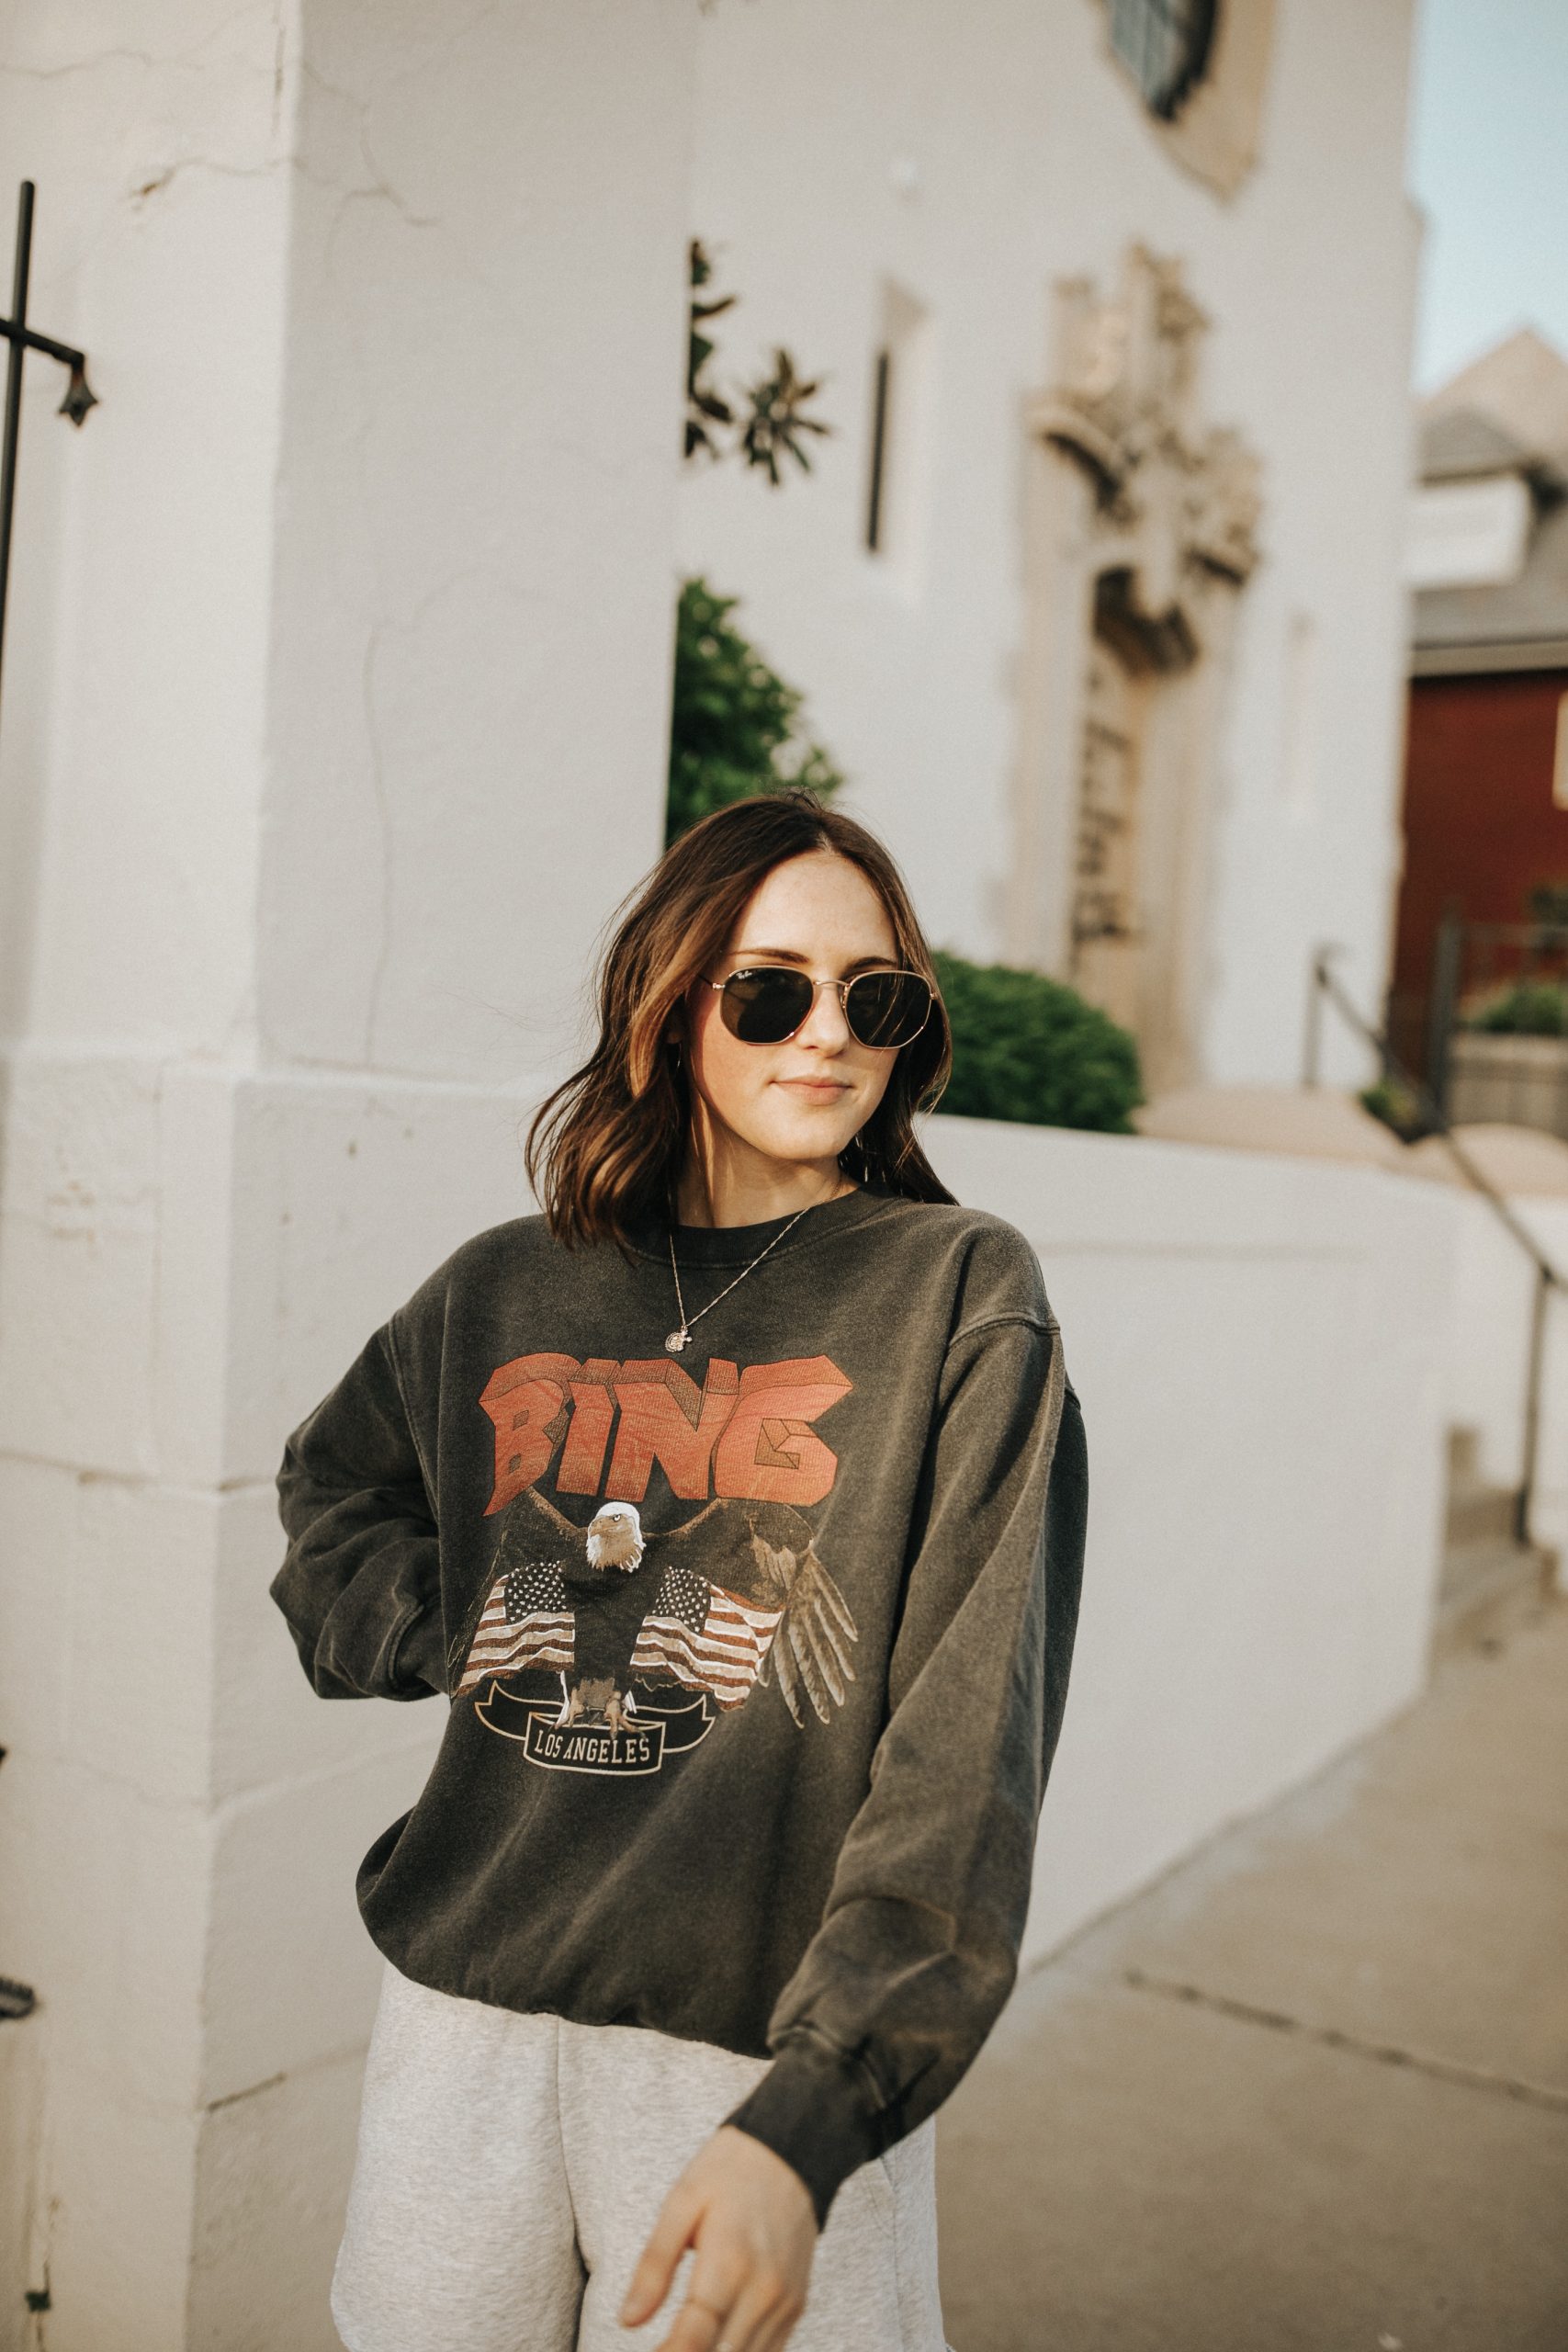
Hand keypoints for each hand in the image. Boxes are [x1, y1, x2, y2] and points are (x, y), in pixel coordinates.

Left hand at [618, 2123, 817, 2351]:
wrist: (791, 2149)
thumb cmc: (730, 2171)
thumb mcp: (681, 2202)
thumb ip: (654, 2265)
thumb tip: (629, 2319)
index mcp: (729, 2263)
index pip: (695, 2338)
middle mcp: (763, 2291)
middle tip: (660, 2348)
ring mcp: (783, 2302)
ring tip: (682, 2345)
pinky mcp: (795, 2305)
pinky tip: (715, 2344)